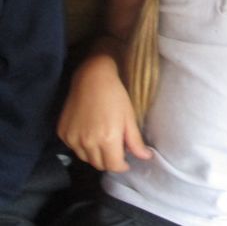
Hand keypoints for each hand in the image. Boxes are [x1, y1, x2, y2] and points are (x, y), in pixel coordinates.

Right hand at [58, 55, 151, 171]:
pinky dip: (83, 147)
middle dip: (110, 161)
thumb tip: (146, 158)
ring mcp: (73, 139)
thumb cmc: (115, 95)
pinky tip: (90, 133)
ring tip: (104, 141)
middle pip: (99, 165)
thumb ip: (135, 141)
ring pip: (86, 159)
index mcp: (107, 139)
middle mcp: (88, 142)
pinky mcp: (63, 133)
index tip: (126, 160)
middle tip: (116, 149)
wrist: (92, 78)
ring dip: (96, 155)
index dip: (122, 165)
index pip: (113, 166)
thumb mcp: (129, 117)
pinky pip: (74, 148)